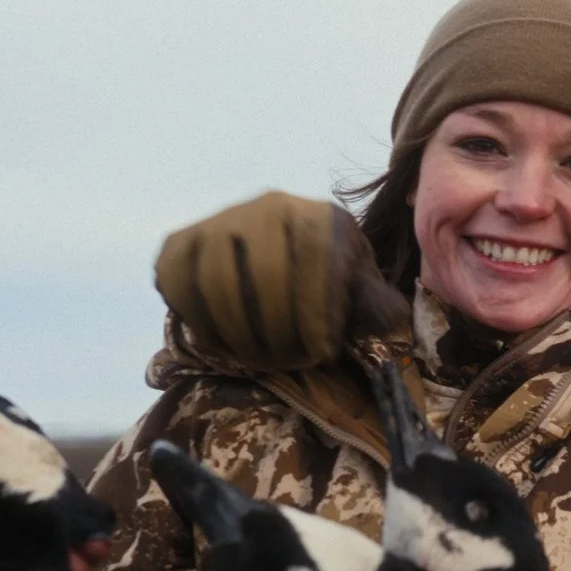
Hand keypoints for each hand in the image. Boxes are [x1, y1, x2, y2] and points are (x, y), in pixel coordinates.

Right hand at [155, 191, 403, 372]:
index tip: (322, 354)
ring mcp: (218, 220)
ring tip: (259, 359)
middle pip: (264, 275)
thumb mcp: (360, 287)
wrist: (280, 254)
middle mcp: (266, 206)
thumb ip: (376, 304)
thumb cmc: (330, 279)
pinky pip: (177, 283)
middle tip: (287, 364)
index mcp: (317, 215)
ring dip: (238, 333)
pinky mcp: (180, 242)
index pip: (315, 264)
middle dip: (277, 331)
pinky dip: (198, 320)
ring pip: (217, 282)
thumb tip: (393, 323)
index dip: (316, 317)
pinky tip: (224, 341)